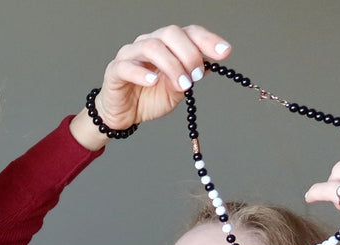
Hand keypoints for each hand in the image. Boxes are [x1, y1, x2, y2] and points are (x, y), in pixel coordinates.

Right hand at [72, 25, 231, 148]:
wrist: (125, 116)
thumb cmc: (148, 99)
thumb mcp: (177, 90)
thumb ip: (189, 76)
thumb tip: (208, 66)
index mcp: (166, 45)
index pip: (189, 32)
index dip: (208, 40)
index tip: (224, 53)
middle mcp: (148, 43)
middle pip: (170, 33)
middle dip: (189, 53)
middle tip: (196, 75)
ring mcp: (130, 55)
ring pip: (151, 47)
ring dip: (171, 65)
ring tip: (180, 84)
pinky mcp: (115, 70)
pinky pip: (127, 66)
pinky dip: (142, 73)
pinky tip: (153, 81)